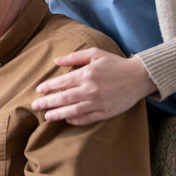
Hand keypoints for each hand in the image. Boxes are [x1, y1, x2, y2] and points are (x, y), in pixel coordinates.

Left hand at [32, 50, 156, 124]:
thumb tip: (56, 60)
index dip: (48, 87)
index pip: (61, 82)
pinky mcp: (106, 112)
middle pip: (63, 98)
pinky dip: (76, 120)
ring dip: (58, 114)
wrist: (139, 77)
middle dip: (47, 102)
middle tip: (35, 106)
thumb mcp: (95, 54)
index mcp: (86, 74)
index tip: (38, 90)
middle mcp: (90, 90)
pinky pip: (87, 119)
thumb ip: (74, 57)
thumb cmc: (116, 63)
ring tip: (47, 116)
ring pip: (73, 111)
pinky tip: (67, 119)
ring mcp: (98, 103)